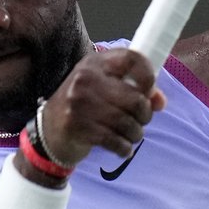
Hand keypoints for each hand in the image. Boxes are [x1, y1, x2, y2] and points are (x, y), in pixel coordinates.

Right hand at [37, 49, 166, 167]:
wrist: (48, 132)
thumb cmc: (83, 108)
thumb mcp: (104, 91)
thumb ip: (134, 91)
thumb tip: (160, 102)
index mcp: (95, 63)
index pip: (131, 58)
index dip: (148, 75)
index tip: (149, 91)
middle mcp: (86, 79)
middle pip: (135, 97)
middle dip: (145, 114)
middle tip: (141, 121)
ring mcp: (80, 103)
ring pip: (127, 122)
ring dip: (135, 134)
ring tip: (132, 137)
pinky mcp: (78, 127)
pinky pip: (115, 140)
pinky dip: (124, 148)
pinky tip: (123, 150)